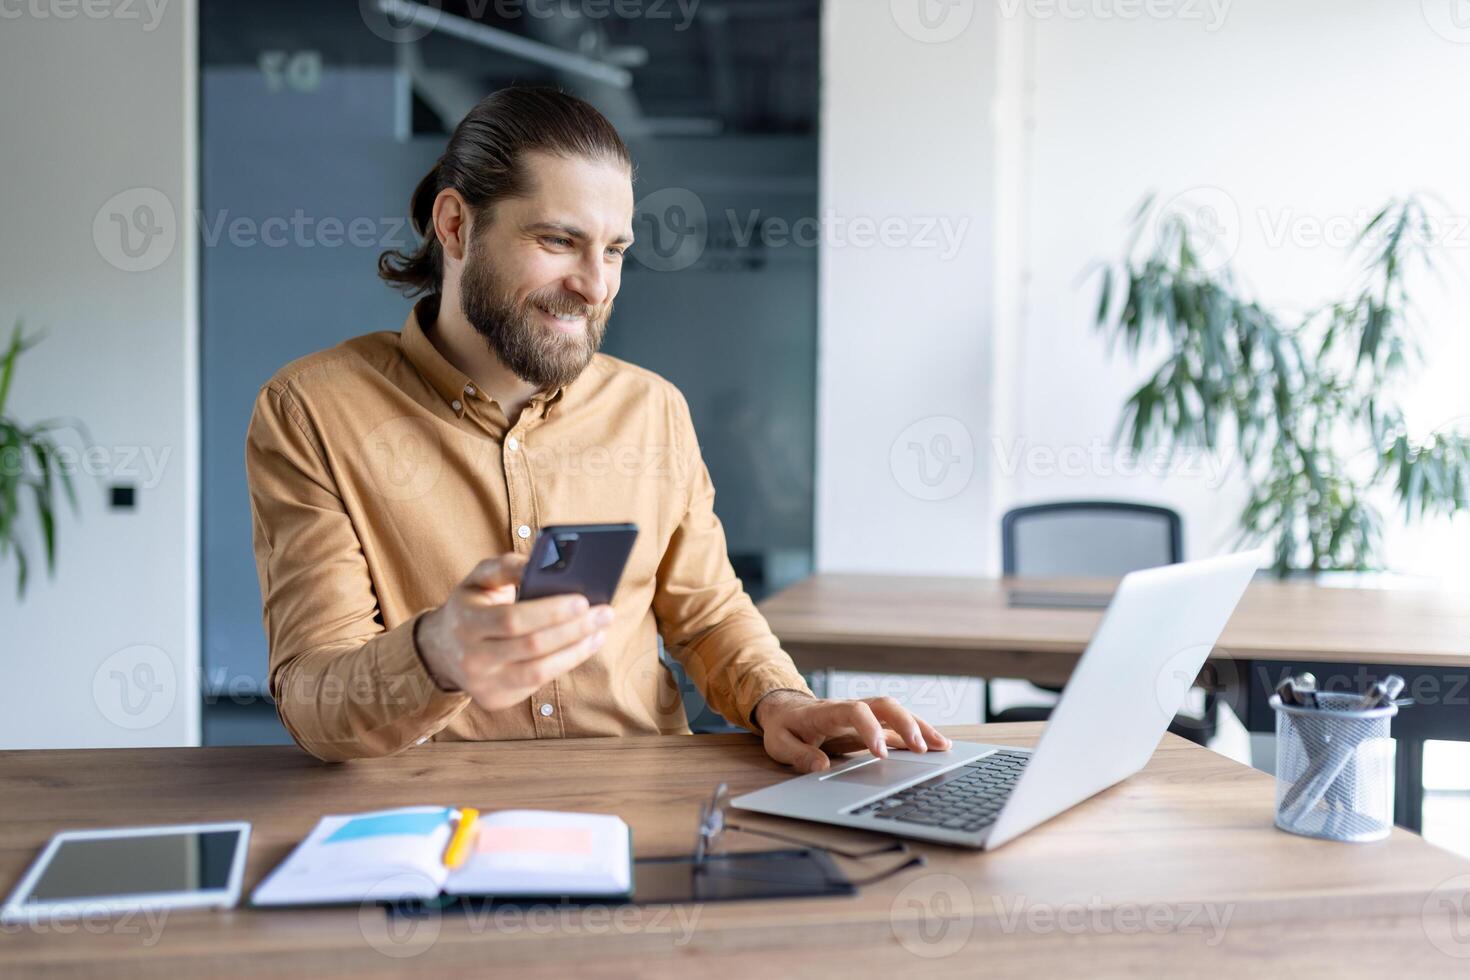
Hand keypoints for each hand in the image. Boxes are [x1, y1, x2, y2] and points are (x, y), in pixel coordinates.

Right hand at [415, 553, 613, 710]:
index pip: (513, 619)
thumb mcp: (480, 579)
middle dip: (574, 629)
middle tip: (605, 613)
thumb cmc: (472, 604)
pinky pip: (537, 685)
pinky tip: (584, 646)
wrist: (441, 648)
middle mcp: (471, 657)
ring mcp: (483, 684)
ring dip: (577, 651)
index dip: (550, 612)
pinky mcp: (495, 700)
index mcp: (466, 621)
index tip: (583, 600)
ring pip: (539, 672)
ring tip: (600, 631)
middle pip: (532, 647)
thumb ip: (508, 566)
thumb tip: (544, 562)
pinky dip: (565, 664)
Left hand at [753, 691, 951, 773]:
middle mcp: (850, 707)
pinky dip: (918, 732)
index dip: (870, 729)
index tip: (881, 754)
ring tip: (943, 746)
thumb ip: (798, 755)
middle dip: (905, 724)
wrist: (785, 709)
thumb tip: (820, 767)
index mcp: (827, 711)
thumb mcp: (779, 743)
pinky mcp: (871, 722)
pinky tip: (936, 746)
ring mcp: (863, 712)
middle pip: (884, 705)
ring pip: (896, 712)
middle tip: (921, 749)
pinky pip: (897, 724)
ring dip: (920, 727)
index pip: (854, 712)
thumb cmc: (784, 727)